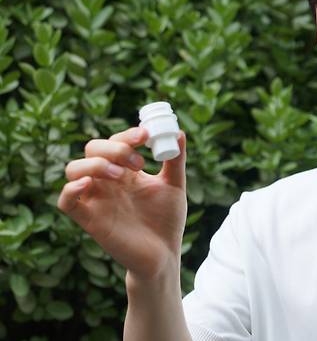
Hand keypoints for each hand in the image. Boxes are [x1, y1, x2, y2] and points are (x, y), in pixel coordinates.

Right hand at [58, 127, 186, 280]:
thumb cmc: (166, 220)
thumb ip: (175, 160)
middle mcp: (108, 181)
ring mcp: (97, 199)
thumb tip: (178, 133)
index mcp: (127, 171)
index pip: (116, 141)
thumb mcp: (174, 185)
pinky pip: (66, 202)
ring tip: (120, 174)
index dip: (127, 134)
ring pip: (74, 169)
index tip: (146, 135)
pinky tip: (88, 184)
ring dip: (94, 164)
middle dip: (114, 148)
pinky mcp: (90, 220)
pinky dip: (70, 190)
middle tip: (138, 163)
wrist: (164, 255)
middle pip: (92, 149)